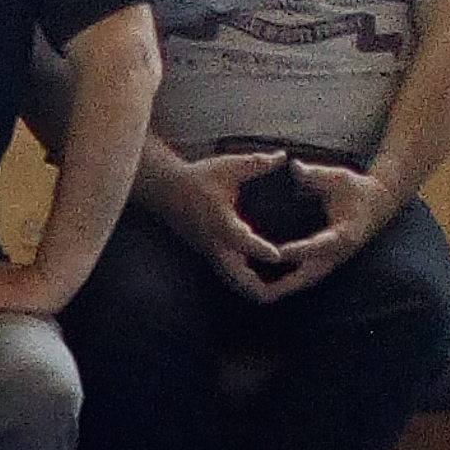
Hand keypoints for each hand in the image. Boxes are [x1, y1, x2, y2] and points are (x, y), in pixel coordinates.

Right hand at [157, 149, 298, 297]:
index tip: (278, 256)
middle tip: (283, 291)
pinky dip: (246, 281)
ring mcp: (211, 251)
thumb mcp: (230, 166)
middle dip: (259, 287)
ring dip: (253, 288)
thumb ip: (257, 164)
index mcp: (220, 222)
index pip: (241, 240)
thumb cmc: (199, 177)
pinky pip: (229, 274)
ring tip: (278, 292)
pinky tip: (262, 282)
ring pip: (233, 280)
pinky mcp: (210, 253)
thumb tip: (282, 157)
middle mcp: (215, 243)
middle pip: (237, 277)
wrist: (166, 189)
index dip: (260, 248)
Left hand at [253, 155, 392, 302]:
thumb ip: (316, 175)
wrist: (378, 205)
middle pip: (308, 276)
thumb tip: (294, 167)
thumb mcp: (339, 177)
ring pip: (304, 282)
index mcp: (344, 234)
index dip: (300, 250)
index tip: (279, 253)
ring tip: (254, 295)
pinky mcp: (325, 264)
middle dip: (284, 285)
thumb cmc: (356, 189)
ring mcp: (331, 262)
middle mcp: (337, 254)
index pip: (319, 245)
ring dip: (280, 289)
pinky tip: (261, 288)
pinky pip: (302, 279)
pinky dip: (284, 285)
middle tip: (258, 291)